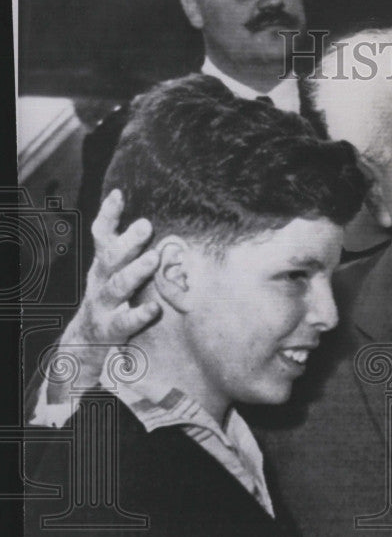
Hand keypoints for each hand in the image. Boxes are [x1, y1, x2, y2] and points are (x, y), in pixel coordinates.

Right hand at [61, 189, 161, 350]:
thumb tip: (160, 222)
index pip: (102, 236)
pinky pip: (124, 322)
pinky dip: (139, 315)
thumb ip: (132, 251)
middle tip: (146, 225)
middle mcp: (100, 281)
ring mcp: (102, 306)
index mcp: (103, 264)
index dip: (108, 215)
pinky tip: (156, 309)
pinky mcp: (109, 330)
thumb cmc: (113, 299)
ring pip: (116, 287)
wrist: (86, 342)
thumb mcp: (117, 272)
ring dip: (134, 272)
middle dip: (127, 241)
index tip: (119, 193)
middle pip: (110, 258)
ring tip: (153, 259)